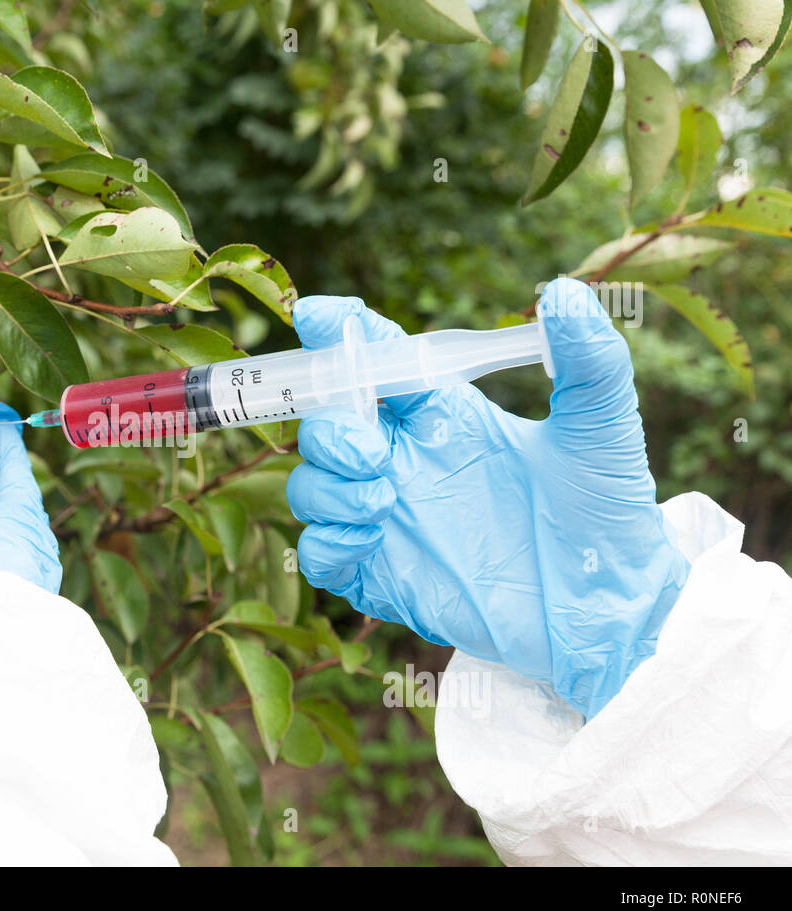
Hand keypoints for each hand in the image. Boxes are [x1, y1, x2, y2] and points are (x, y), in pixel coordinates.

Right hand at [286, 278, 689, 717]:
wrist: (610, 608)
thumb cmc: (606, 511)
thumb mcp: (600, 428)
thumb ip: (588, 359)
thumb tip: (566, 292)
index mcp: (441, 415)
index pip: (375, 363)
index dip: (341, 334)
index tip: (320, 314)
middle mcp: (404, 462)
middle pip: (325, 425)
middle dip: (328, 428)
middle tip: (374, 450)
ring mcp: (388, 521)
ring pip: (310, 487)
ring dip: (328, 486)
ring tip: (385, 500)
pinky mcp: (383, 577)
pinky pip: (320, 555)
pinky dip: (327, 540)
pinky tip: (369, 535)